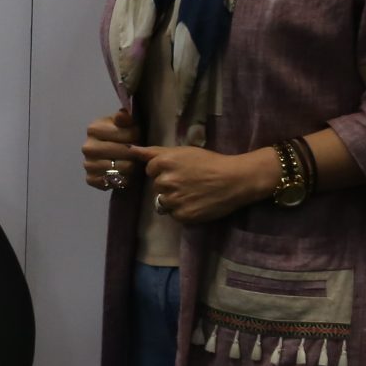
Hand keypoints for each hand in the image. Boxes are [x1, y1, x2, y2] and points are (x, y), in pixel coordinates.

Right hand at [81, 108, 142, 191]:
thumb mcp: (124, 122)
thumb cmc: (120, 136)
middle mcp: (87, 147)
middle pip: (126, 152)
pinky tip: (124, 173)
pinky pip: (115, 181)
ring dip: (132, 167)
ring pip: (123, 168)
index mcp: (94, 128)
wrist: (111, 156)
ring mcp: (87, 164)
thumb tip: (122, 115)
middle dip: (136, 152)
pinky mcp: (90, 179)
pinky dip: (123, 179)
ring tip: (132, 162)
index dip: (138, 136)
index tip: (136, 136)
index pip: (130, 133)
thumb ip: (125, 117)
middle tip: (136, 152)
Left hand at [135, 144, 280, 223]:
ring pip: (163, 202)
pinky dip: (183, 211)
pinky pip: (174, 214)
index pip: (151, 170)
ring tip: (193, 193)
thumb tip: (130, 150)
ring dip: (174, 199)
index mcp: (163, 163)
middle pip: (157, 186)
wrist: (235, 180)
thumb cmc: (210, 162)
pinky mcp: (182, 216)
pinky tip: (196, 203)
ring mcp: (173, 200)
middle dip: (169, 184)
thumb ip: (154, 152)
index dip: (165, 170)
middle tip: (189, 181)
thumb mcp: (183, 151)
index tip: (180, 170)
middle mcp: (164, 182)